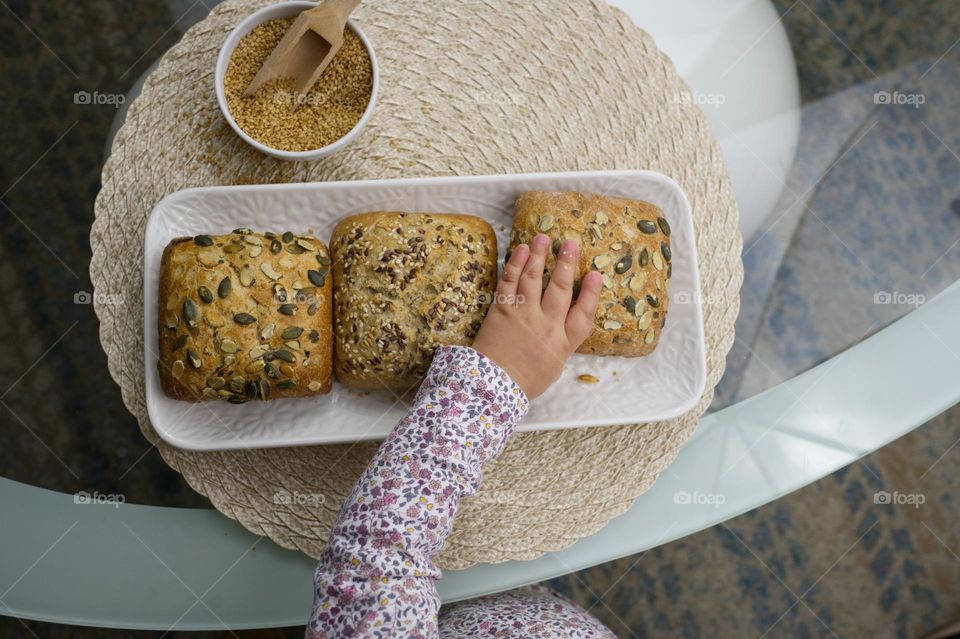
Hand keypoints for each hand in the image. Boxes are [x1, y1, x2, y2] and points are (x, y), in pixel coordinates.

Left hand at [471, 233, 601, 398]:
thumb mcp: (553, 366)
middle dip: (567, 264)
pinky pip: (510, 282)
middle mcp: (546, 326)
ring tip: (544, 238)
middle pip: (560, 290)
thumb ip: (562, 343)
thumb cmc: (524, 381)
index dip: (592, 293)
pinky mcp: (501, 310)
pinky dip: (516, 264)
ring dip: (540, 256)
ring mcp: (523, 315)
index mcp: (563, 343)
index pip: (584, 315)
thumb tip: (565, 324)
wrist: (491, 387)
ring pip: (534, 279)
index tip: (596, 274)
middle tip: (571, 244)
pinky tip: (521, 250)